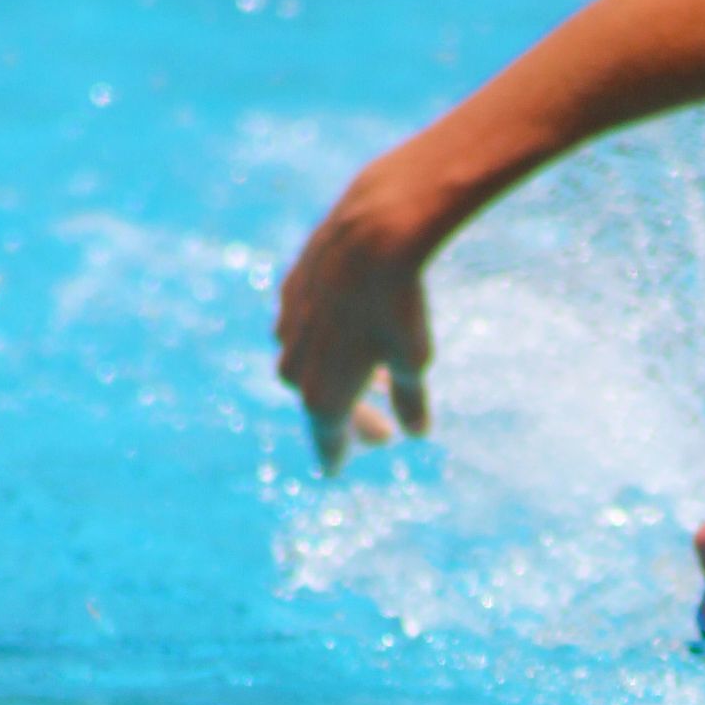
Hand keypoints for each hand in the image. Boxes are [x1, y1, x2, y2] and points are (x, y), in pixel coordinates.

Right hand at [275, 167, 433, 472]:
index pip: (326, 436)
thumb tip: (415, 432)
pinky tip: (349, 335)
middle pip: (317, 401)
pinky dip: (325, 340)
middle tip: (381, 436)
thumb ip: (411, 400)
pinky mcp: (290, 289)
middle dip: (349, 418)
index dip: (335, 453)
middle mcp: (295, 363)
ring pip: (306, 363)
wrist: (372, 234)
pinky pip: (301, 326)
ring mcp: (288, 325)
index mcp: (322, 393)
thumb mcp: (414, 360)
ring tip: (377, 383)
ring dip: (337, 377)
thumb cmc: (398, 306)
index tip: (336, 470)